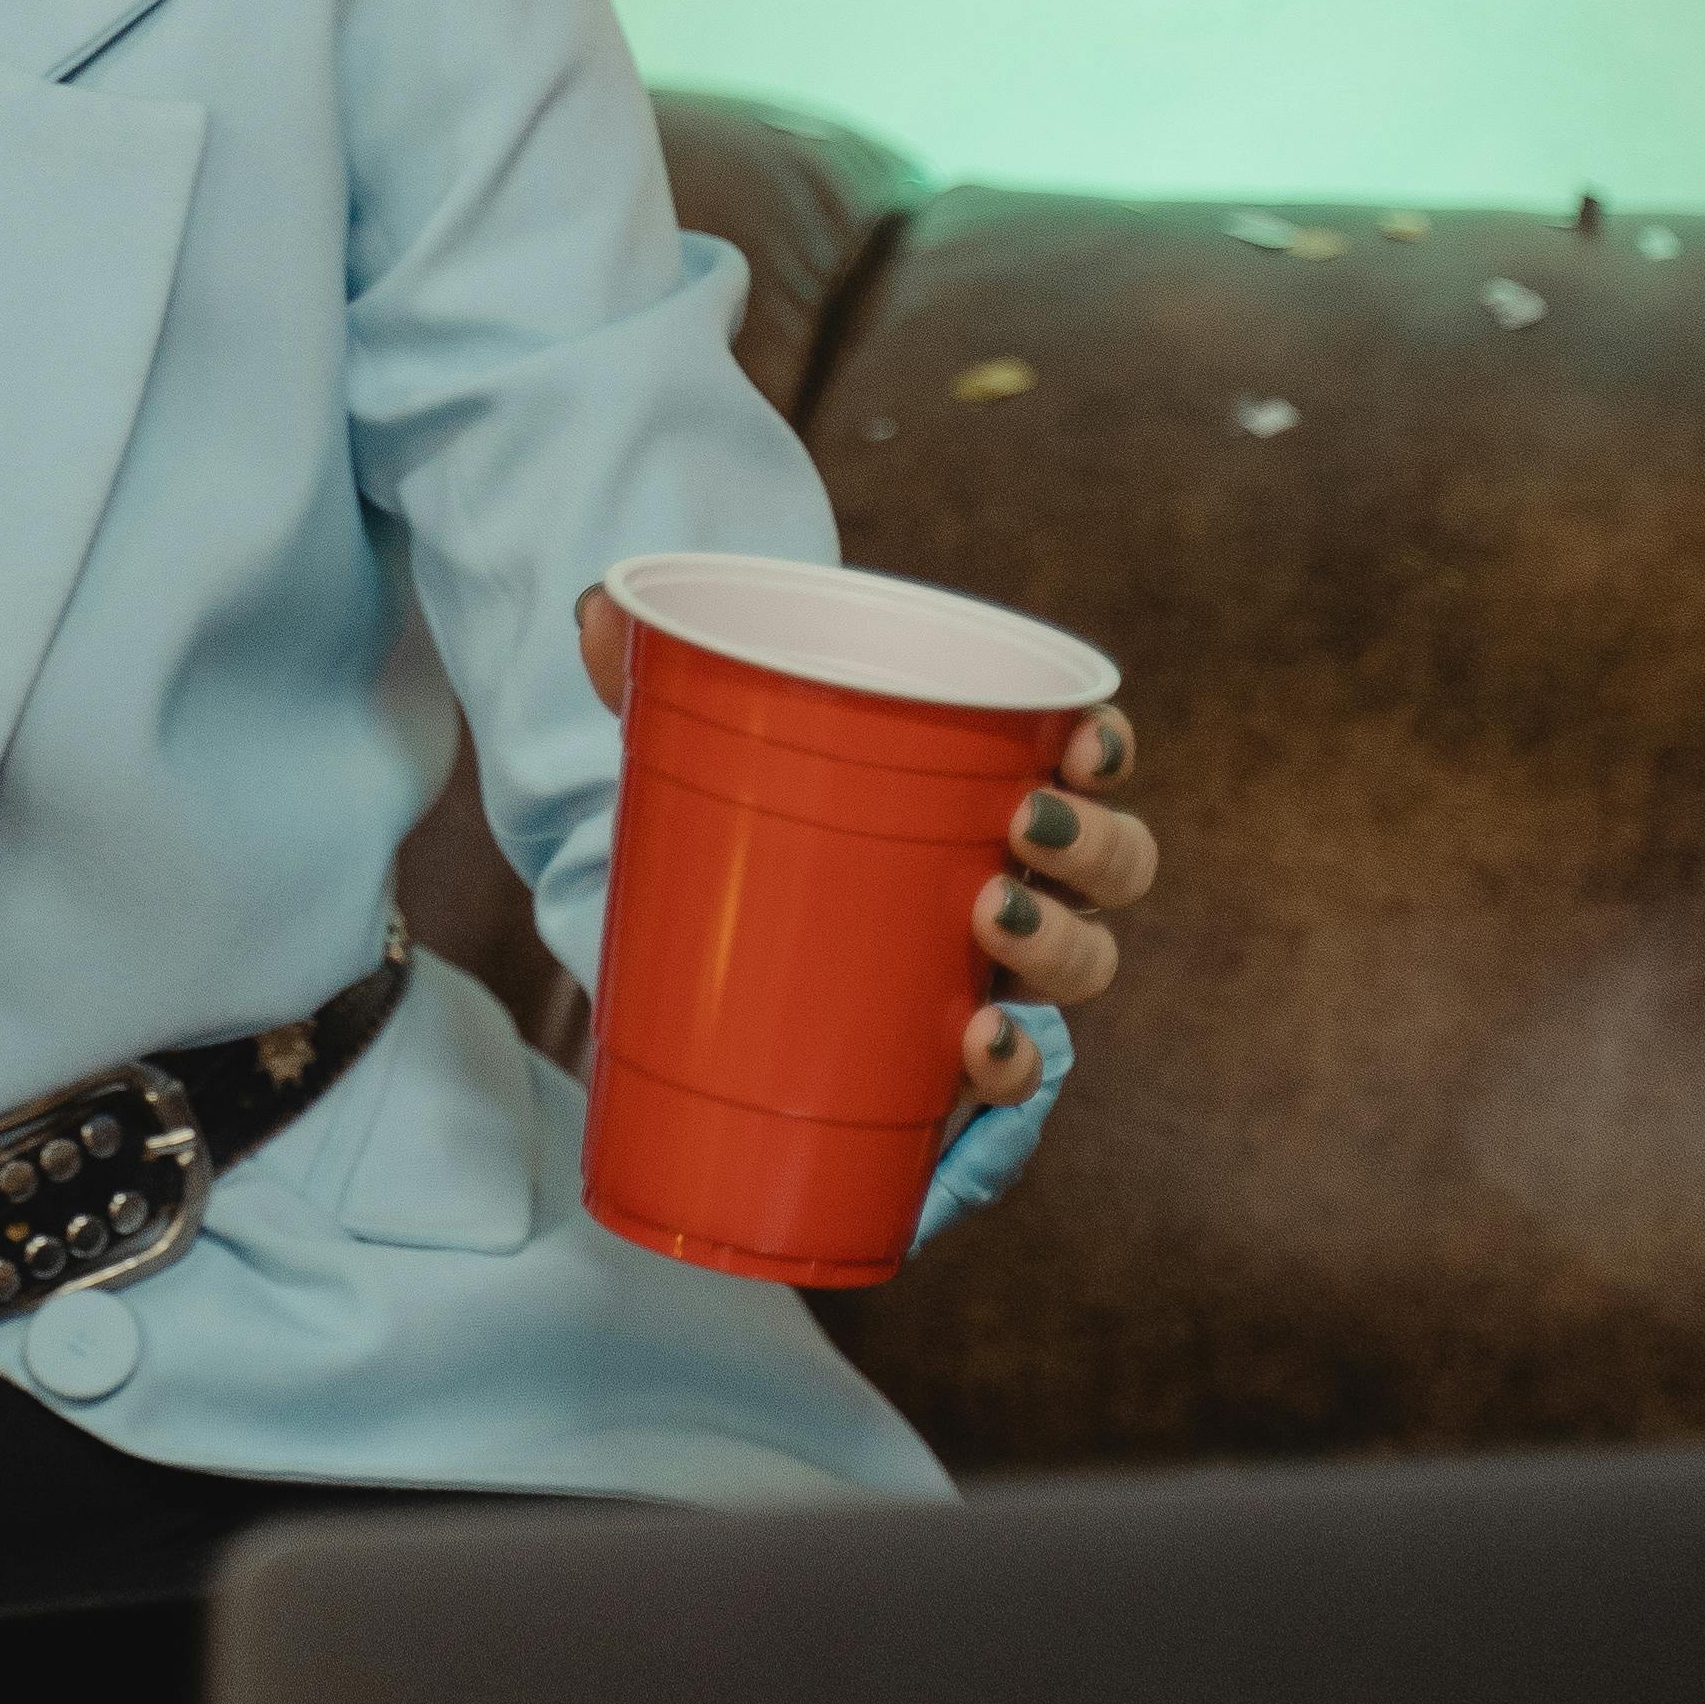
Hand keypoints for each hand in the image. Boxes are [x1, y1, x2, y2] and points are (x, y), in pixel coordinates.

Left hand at [573, 589, 1157, 1153]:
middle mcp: (1016, 886)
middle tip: (1022, 828)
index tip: (1083, 738)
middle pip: (1111, 873)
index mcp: (987, 791)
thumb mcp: (702, 751)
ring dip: (1055, 956)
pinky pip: (1014, 1094)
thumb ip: (652, 679)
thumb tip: (593, 609)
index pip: (1087, 764)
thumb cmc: (747, 825)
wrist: (710, 957)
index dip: (1105, 750)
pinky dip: (1010, 1085)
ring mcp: (995, 983)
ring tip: (988, 937)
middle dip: (1093, 851)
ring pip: (1076, 975)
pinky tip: (978, 1065)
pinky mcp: (952, 1074)